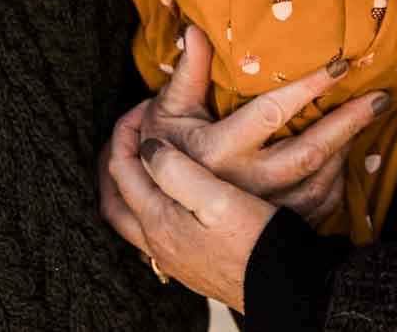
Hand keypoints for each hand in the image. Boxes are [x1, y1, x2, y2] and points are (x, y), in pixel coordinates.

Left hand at [104, 120, 274, 309]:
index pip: (123, 169)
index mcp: (158, 220)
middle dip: (116, 161)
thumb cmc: (255, 242)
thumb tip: (149, 147)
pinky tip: (167, 201)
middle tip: (128, 135)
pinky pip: (148, 234)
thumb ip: (177, 172)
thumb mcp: (218, 200)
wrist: (281, 289)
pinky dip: (147, 209)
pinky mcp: (188, 265)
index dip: (127, 133)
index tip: (144, 107)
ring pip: (129, 219)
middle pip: (115, 198)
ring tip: (140, 165)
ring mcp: (170, 257)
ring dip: (128, 189)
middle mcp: (156, 242)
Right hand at [151, 25, 382, 222]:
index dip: (309, 87)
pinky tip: (345, 157)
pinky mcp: (278, 229)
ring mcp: (264, 211)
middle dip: (349, 122)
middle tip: (380, 96)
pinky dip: (339, 181)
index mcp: (219, 151)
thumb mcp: (168, 112)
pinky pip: (321, 206)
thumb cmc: (167, 151)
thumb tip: (194, 28)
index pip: (273, 112)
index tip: (340, 65)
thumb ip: (187, 72)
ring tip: (365, 118)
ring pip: (321, 180)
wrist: (163, 213)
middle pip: (310, 151)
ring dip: (347, 148)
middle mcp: (245, 184)